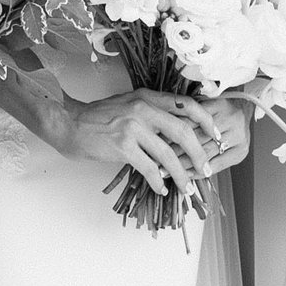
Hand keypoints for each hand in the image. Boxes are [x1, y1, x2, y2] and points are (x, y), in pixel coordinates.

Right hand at [60, 88, 226, 195]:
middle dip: (199, 154)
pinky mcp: (122, 146)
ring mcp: (132, 127)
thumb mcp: (129, 105)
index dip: (206, 121)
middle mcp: (143, 108)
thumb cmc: (99, 117)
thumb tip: (179, 133)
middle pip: (183, 131)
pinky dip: (158, 181)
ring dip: (181, 175)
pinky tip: (161, 189)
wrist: (69, 123)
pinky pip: (149, 168)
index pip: (187, 105)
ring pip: (168, 154)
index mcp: (148, 97)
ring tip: (187, 187)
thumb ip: (153, 113)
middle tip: (206, 169)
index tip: (216, 136)